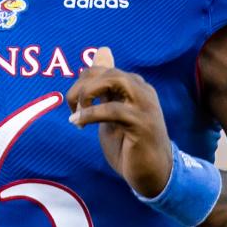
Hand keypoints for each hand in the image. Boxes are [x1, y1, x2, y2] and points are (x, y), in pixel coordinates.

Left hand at [67, 46, 172, 197]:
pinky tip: (79, 124)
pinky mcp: (142, 123)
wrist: (153, 174)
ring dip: (88, 95)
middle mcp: (142, 90)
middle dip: (81, 88)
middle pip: (106, 72)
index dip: (81, 83)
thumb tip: (102, 51)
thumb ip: (104, 88)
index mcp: (135, 86)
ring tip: (76, 116)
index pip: (102, 69)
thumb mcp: (112, 112)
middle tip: (72, 110)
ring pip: (113, 81)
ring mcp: (144, 106)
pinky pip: (112, 110)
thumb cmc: (130, 145)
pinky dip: (90, 114)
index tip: (73, 106)